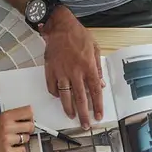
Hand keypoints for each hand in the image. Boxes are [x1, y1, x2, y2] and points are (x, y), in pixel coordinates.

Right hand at [0, 106, 34, 151]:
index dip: (30, 117)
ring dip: (22, 140)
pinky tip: (11, 147)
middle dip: (28, 129)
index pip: (28, 112)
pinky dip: (19, 150)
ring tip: (12, 140)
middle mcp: (7, 127)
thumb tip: (30, 118)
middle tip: (22, 132)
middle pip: (31, 126)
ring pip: (27, 138)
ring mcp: (7, 140)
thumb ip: (13, 117)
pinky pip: (23, 150)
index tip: (27, 120)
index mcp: (5, 116)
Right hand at [42, 7, 104, 129]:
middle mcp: (75, 72)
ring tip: (71, 116)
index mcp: (88, 67)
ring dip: (69, 109)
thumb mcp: (95, 48)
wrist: (59, 26)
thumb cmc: (78, 35)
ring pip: (65, 96)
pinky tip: (59, 98)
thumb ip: (98, 68)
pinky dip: (55, 94)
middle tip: (85, 125)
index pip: (95, 91)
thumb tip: (101, 84)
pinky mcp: (50, 70)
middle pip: (81, 98)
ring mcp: (61, 72)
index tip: (98, 116)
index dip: (98, 106)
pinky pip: (52, 87)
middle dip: (83, 114)